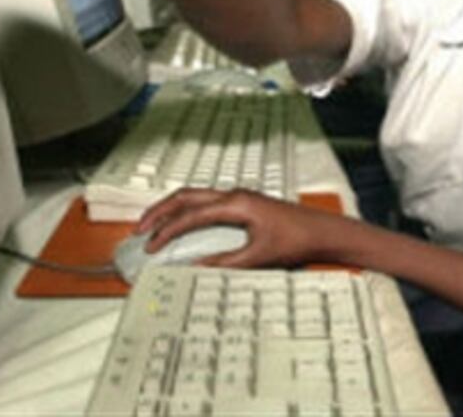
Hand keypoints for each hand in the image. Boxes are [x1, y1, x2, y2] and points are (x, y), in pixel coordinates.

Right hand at [135, 189, 350, 267]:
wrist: (322, 232)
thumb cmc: (297, 240)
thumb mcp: (258, 257)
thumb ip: (224, 262)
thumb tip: (194, 268)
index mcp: (236, 203)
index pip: (191, 215)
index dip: (167, 231)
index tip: (151, 247)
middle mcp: (234, 195)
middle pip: (186, 196)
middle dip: (160, 211)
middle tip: (140, 229)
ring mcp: (239, 197)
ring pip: (195, 197)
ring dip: (172, 209)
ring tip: (153, 226)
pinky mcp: (243, 204)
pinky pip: (206, 203)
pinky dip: (188, 212)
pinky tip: (182, 226)